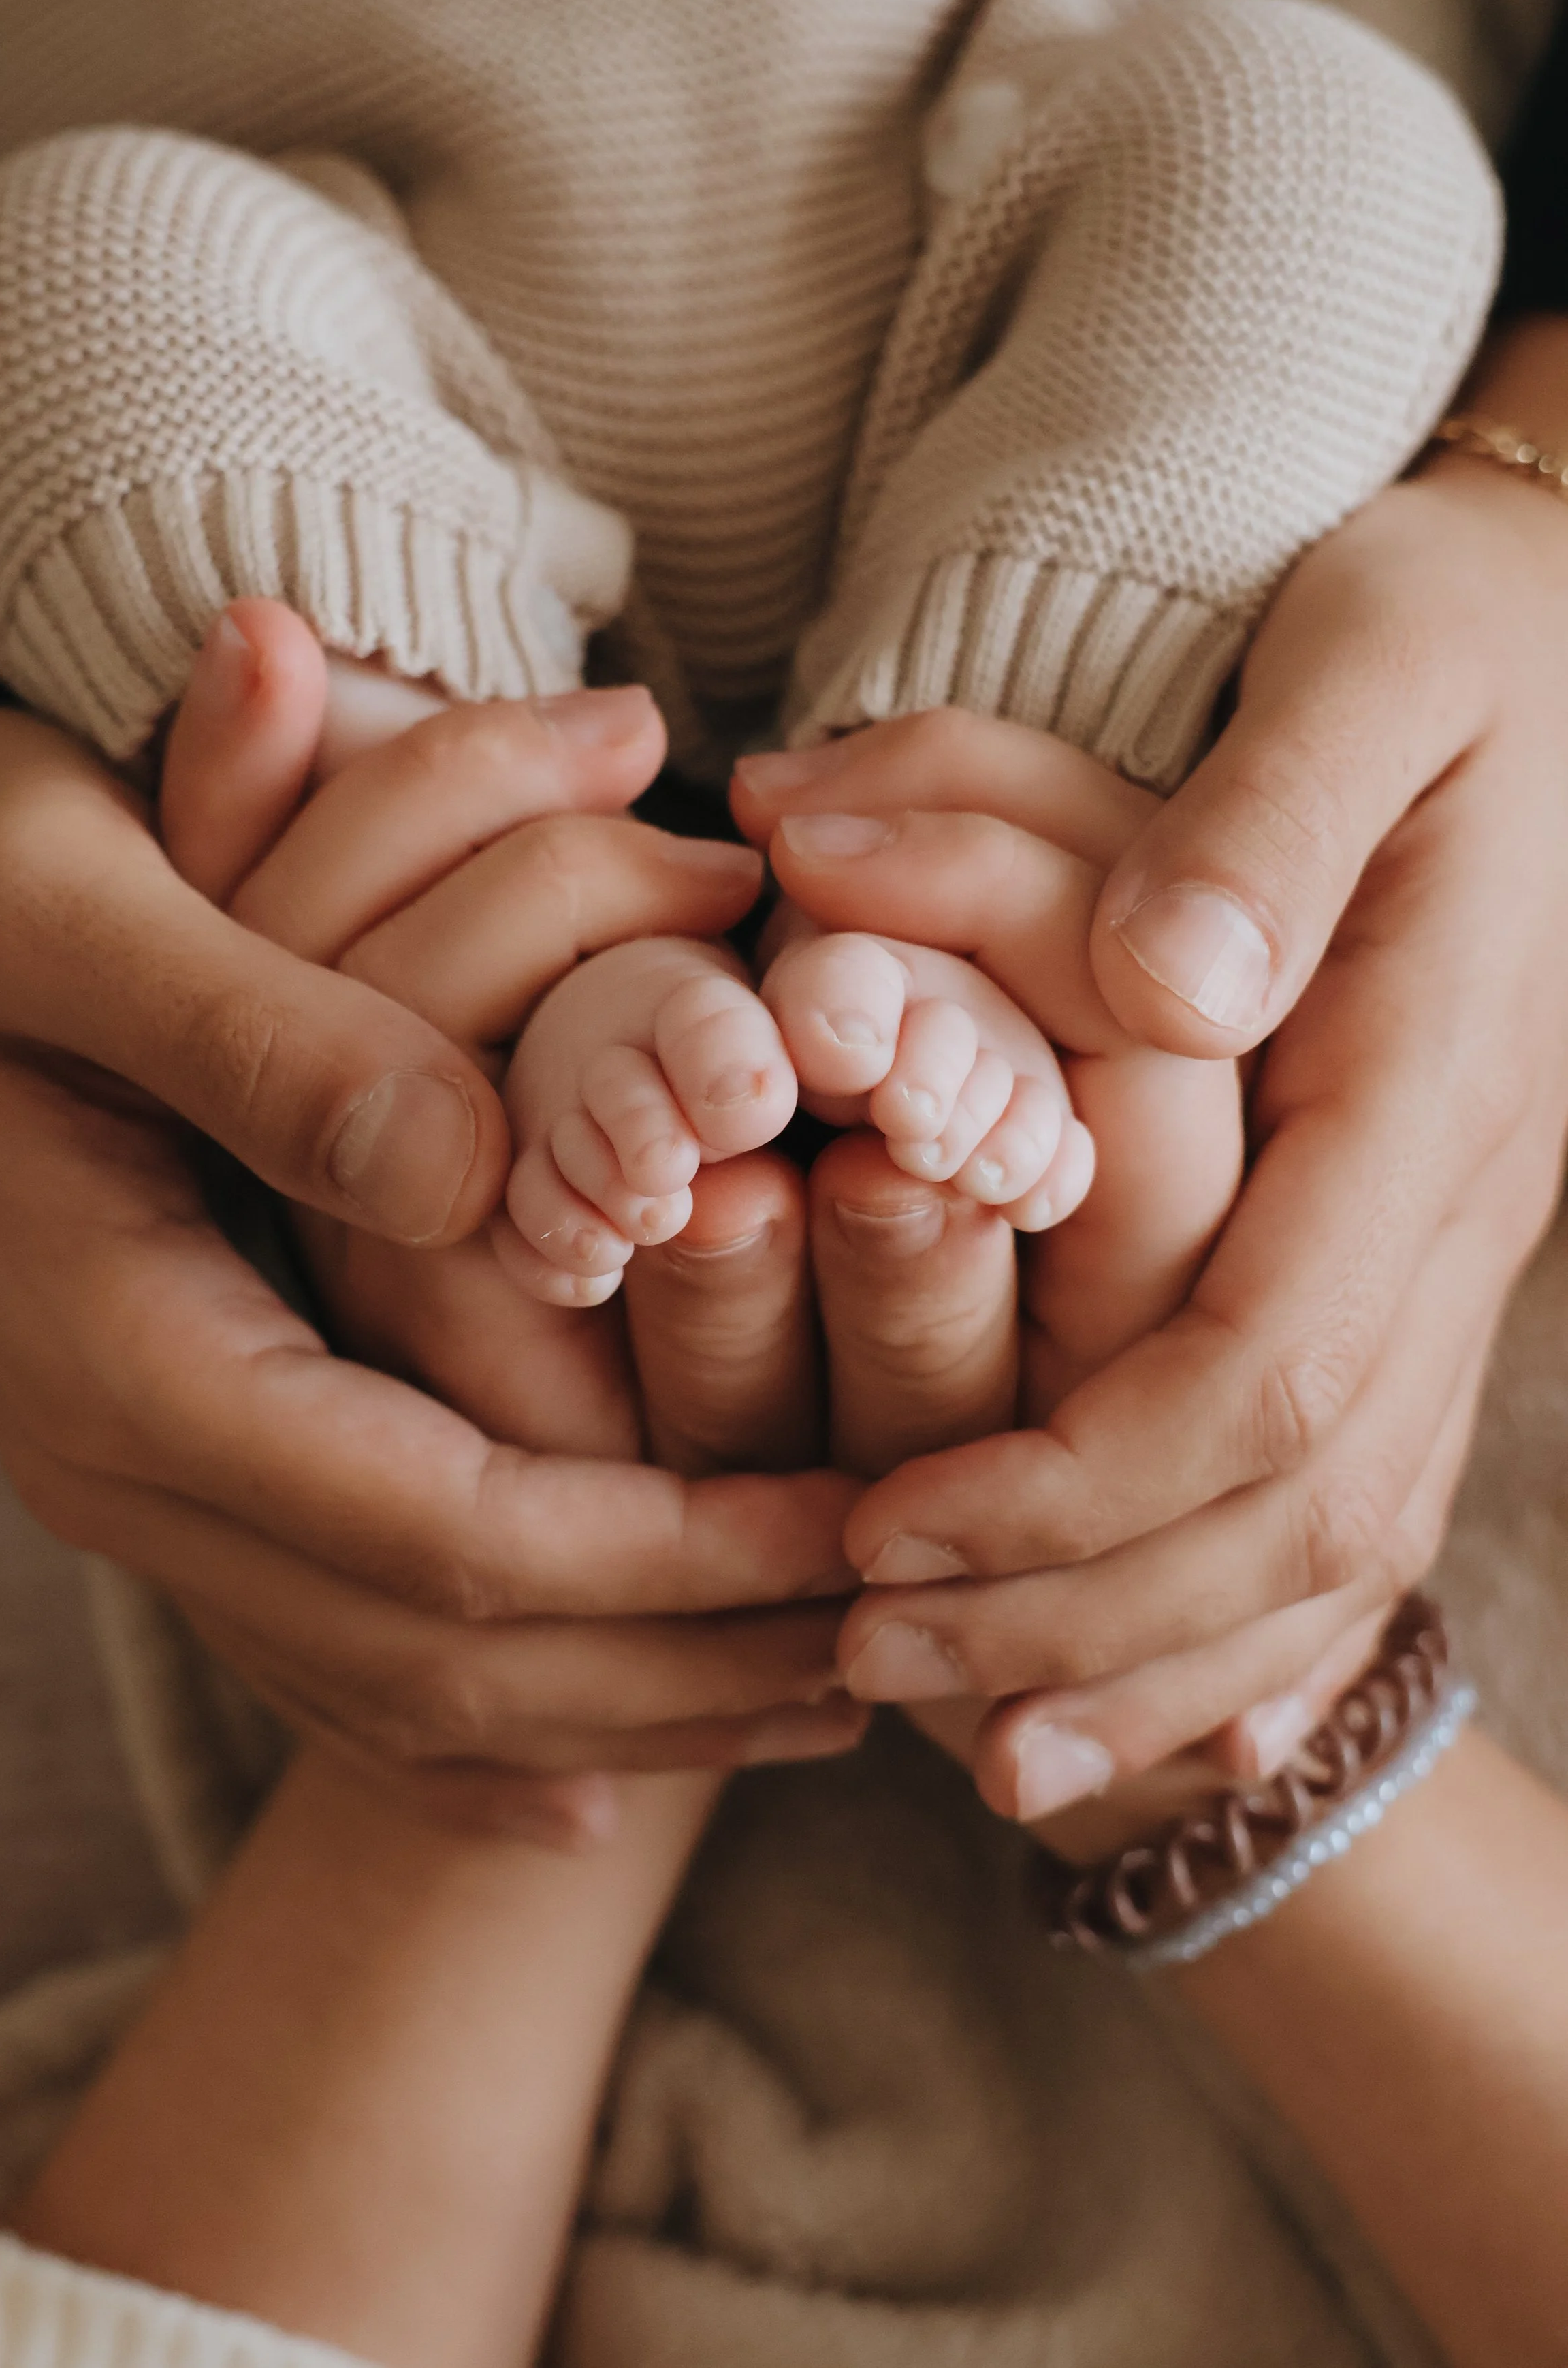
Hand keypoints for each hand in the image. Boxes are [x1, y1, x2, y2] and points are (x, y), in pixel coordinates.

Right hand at [0, 600, 856, 1837]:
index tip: (849, 1526)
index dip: (656, 1552)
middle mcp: (122, 1458)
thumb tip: (467, 1175)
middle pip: (432, 1648)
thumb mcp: (63, 896)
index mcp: (116, 1339)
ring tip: (820, 1691)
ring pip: (395, 1684)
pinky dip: (481, 1731)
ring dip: (616, 1708)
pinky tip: (597, 1791)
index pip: (431, 1521)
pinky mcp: (173, 1464)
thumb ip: (255, 1030)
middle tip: (891, 1634)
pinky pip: (332, 1656)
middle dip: (673, 1664)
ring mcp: (138, 1483)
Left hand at [735, 381, 1567, 1815]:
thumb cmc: (1438, 622)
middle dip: (1078, 1606)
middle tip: (869, 1655)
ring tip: (982, 1746)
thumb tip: (1166, 994)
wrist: (1560, 628)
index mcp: (1421, 1090)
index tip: (887, 1533)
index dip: (1075, 1485)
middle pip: (1291, 1495)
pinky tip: (1171, 1724)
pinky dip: (1261, 1623)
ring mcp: (1456, 1247)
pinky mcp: (1423, 1256)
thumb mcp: (1365, 658)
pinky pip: (1370, 1495)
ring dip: (1154, 1652)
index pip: (1263, 1365)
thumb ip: (1265, 819)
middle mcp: (1454, 1205)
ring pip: (1336, 1532)